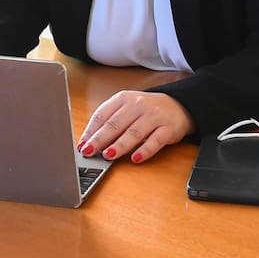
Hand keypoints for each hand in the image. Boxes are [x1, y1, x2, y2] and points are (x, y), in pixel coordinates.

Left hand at [76, 90, 193, 163]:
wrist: (177, 105)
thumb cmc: (144, 110)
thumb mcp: (125, 108)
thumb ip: (109, 121)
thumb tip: (89, 141)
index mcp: (123, 99)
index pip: (102, 114)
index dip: (90, 131)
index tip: (82, 145)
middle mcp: (137, 105)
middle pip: (115, 124)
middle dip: (100, 139)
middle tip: (89, 151)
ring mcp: (154, 116)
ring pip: (134, 132)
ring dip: (120, 145)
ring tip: (108, 155)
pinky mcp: (168, 128)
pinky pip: (155, 141)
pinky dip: (145, 150)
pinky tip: (136, 158)